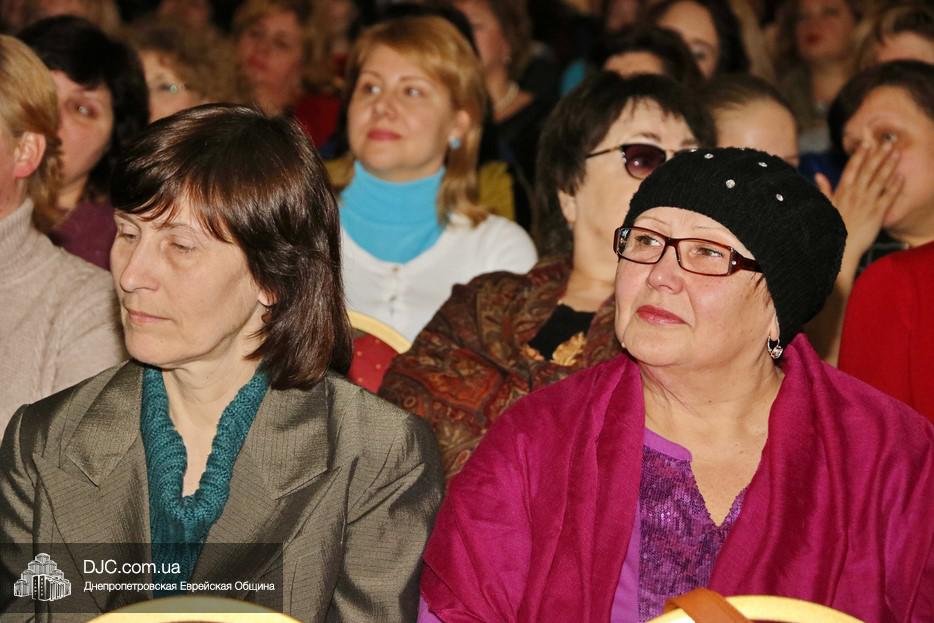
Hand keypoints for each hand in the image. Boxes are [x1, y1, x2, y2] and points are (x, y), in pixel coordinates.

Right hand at [815, 140, 903, 258]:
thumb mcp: (825, 207)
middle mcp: (855, 195)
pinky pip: (888, 197)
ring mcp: (867, 203)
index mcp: (842, 192)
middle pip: (868, 170)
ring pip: (879, 180)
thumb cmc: (831, 229)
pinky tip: (901, 177)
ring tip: (897, 153)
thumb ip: (824, 190)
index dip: (860, 155)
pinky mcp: (877, 213)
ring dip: (889, 166)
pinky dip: (895, 186)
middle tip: (888, 142)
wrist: (841, 249)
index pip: (852, 169)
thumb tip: (818, 175)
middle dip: (878, 155)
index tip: (867, 143)